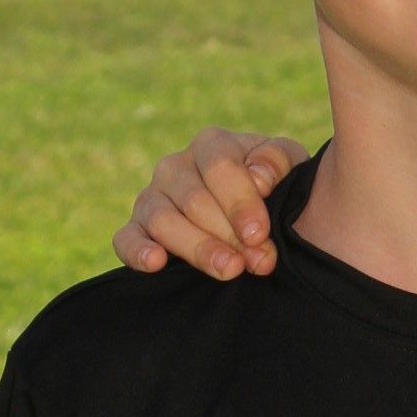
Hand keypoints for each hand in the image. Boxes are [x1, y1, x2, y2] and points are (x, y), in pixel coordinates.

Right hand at [113, 130, 305, 279]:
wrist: (258, 219)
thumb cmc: (276, 188)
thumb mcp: (291, 168)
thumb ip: (278, 162)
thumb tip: (258, 177)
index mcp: (212, 146)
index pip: (220, 167)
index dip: (241, 202)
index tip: (260, 234)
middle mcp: (176, 167)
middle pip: (194, 200)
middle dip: (229, 235)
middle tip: (258, 262)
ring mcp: (153, 197)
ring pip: (162, 220)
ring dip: (198, 248)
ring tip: (229, 270)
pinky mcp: (137, 228)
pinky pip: (125, 238)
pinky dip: (137, 250)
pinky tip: (156, 263)